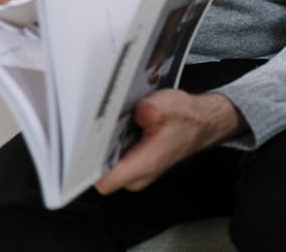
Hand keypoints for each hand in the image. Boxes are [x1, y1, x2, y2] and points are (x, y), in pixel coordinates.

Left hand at [95, 89, 245, 194]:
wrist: (202, 122)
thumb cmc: (187, 117)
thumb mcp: (169, 104)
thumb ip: (152, 110)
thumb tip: (139, 112)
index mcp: (145, 164)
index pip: (105, 180)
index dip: (90, 165)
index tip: (83, 145)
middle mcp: (139, 174)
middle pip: (102, 171)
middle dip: (96, 149)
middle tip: (93, 124)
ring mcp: (137, 170)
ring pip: (108, 163)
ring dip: (105, 143)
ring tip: (108, 120)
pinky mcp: (136, 163)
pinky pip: (115, 156)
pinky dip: (114, 141)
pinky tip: (119, 123)